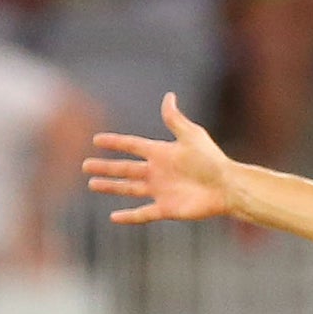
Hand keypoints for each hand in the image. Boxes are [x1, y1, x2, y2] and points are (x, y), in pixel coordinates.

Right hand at [82, 92, 231, 223]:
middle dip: (105, 167)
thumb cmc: (212, 160)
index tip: (97, 140)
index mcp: (161, 153)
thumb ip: (175, 119)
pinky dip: (129, 216)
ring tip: (92, 184)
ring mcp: (161, 191)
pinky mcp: (166, 209)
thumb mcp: (191, 135)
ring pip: (129, 188)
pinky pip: (143, 213)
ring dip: (110, 187)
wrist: (227, 186)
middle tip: (85, 166)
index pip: (132, 146)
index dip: (115, 143)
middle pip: (125, 168)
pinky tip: (114, 217)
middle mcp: (158, 172)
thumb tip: (169, 96)